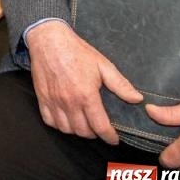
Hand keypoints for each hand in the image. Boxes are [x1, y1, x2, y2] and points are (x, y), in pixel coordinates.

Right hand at [24, 20, 142, 144]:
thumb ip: (120, 84)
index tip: (114, 138)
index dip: (110, 137)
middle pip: (83, 131)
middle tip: (99, 127)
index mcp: (86, 95)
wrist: (49, 40)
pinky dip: (59, 125)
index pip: (100, 126)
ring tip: (84, 124)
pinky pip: (49, 121)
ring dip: (77, 131)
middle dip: (94, 134)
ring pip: (66, 129)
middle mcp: (69, 102)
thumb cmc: (77, 51)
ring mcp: (53, 101)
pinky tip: (66, 119)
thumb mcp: (103, 65)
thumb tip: (137, 99)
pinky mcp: (42, 98)